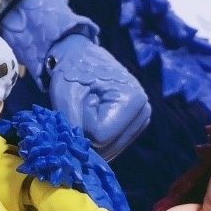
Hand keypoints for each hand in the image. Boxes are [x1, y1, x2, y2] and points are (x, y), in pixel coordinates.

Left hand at [36, 31, 149, 156]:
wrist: (81, 57)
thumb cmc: (72, 72)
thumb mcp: (65, 95)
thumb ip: (71, 126)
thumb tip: (74, 153)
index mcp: (134, 99)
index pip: (101, 137)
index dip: (83, 125)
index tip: (82, 103)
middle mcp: (144, 111)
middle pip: (108, 148)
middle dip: (88, 134)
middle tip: (83, 107)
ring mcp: (142, 119)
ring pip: (110, 150)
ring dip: (92, 136)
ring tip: (90, 110)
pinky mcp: (136, 126)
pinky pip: (112, 146)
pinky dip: (98, 138)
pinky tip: (96, 116)